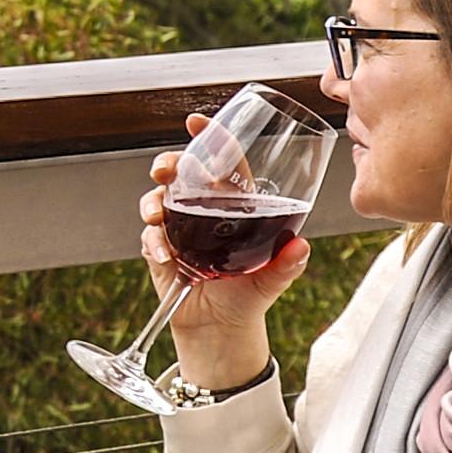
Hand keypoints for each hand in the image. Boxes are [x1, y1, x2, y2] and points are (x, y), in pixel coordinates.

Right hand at [140, 111, 307, 380]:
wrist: (220, 329)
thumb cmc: (249, 296)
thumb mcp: (273, 279)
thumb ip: (287, 263)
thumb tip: (301, 246)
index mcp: (235, 207)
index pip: (224, 163)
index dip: (211, 139)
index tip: (197, 123)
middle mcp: (205, 211)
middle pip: (183, 172)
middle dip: (169, 163)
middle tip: (165, 170)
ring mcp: (180, 228)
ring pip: (158, 198)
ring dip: (153, 200)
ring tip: (157, 215)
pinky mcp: (160, 249)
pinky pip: (149, 235)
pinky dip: (153, 242)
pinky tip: (164, 257)